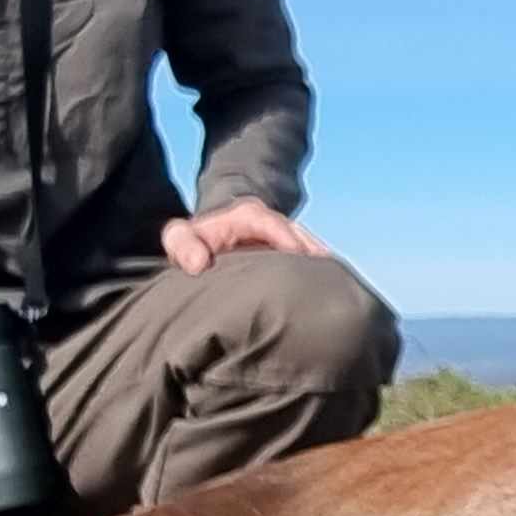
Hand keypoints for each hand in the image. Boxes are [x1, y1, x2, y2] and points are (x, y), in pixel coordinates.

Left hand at [161, 199, 331, 275]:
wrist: (212, 244)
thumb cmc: (196, 243)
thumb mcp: (181, 238)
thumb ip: (182, 244)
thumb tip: (197, 265)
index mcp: (250, 216)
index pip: (271, 222)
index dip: (285, 236)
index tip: (296, 254)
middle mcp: (276, 226)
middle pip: (302, 238)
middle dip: (313, 256)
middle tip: (328, 280)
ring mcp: (289, 242)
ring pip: (312, 254)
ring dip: (321, 272)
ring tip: (334, 292)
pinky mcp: (295, 259)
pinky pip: (312, 268)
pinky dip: (319, 281)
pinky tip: (328, 300)